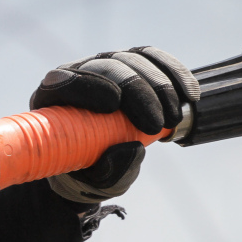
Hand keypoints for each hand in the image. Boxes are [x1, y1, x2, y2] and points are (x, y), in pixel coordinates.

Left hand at [30, 47, 198, 203]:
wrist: (100, 164)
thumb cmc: (88, 173)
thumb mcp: (95, 182)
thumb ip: (108, 171)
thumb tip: (132, 148)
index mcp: (52, 100)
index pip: (64, 81)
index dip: (88, 86)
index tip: (114, 105)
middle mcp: (78, 75)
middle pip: (106, 67)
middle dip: (136, 91)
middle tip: (156, 125)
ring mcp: (105, 66)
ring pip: (132, 59)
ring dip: (159, 85)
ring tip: (173, 118)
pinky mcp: (130, 64)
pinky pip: (152, 58)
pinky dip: (174, 73)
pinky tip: (189, 94)